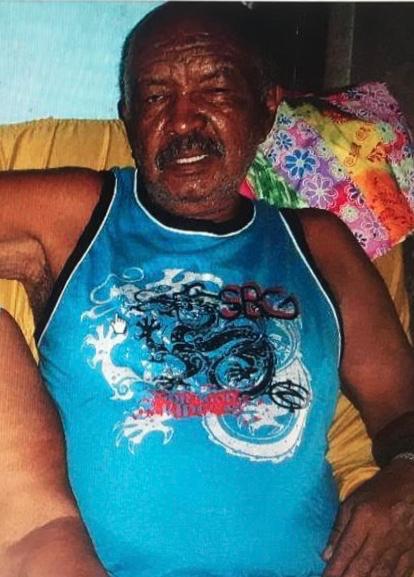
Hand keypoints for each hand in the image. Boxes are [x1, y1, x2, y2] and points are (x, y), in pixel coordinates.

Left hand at [323, 458, 413, 576]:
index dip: (335, 569)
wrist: (412, 484)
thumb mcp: (353, 501)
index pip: (347, 549)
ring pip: (381, 573)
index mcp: (364, 517)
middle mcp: (382, 533)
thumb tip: (327, 556)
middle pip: (363, 565)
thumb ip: (339, 529)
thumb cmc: (378, 491)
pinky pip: (399, 573)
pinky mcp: (411, 551)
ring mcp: (399, 544)